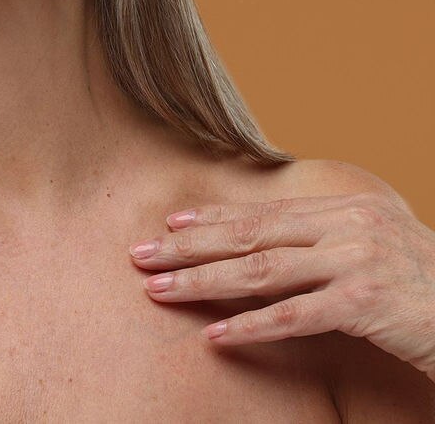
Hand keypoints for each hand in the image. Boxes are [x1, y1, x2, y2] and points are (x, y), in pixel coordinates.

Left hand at [126, 193, 434, 378]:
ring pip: (261, 271)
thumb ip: (327, 245)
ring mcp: (358, 260)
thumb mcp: (375, 252)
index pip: (265, 212)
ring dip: (202, 282)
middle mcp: (349, 226)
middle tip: (139, 255)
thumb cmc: (426, 288)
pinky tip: (215, 336)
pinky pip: (295, 315)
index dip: (213, 218)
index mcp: (347, 210)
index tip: (169, 224)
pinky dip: (251, 326)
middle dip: (189, 246)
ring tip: (158, 290)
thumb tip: (267, 250)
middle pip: (251, 235)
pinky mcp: (368, 301)